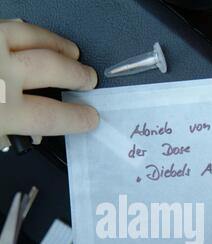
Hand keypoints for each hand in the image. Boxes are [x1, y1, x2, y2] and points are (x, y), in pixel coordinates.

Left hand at [0, 19, 98, 139]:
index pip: (51, 116)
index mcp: (3, 111)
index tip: (91, 117)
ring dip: (58, 44)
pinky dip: (30, 34)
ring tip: (72, 53)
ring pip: (32, 36)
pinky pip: (10, 26)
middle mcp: (1, 75)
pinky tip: (35, 39)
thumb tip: (32, 133)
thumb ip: (11, 136)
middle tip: (88, 79)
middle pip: (51, 68)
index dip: (77, 118)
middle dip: (77, 74)